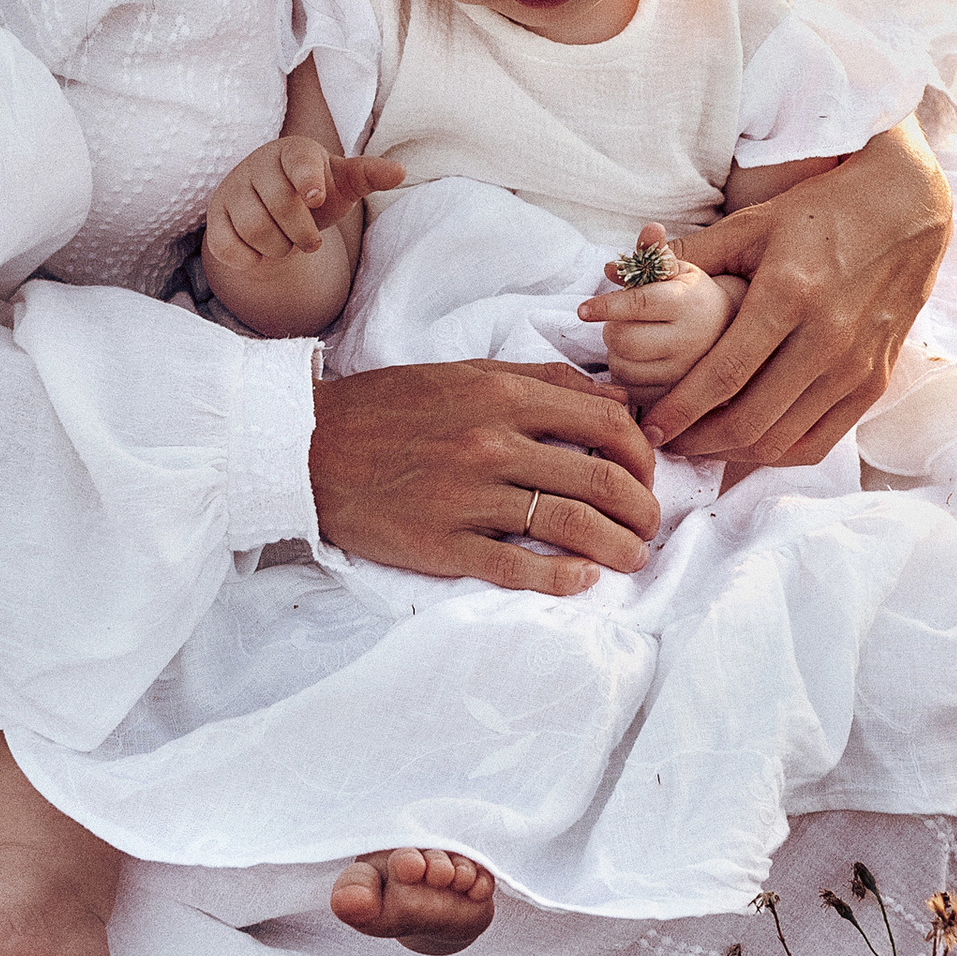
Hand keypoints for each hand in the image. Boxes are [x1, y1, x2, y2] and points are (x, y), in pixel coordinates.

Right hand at [204, 134, 402, 270]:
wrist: (275, 209)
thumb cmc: (315, 192)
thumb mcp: (343, 183)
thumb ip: (368, 175)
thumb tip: (399, 171)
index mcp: (294, 151)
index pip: (298, 162)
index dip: (307, 180)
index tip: (316, 197)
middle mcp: (258, 164)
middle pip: (280, 205)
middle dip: (302, 234)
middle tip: (311, 241)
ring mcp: (232, 190)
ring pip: (253, 229)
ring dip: (278, 248)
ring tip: (285, 243)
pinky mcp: (215, 218)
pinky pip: (227, 247)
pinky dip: (249, 258)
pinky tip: (260, 252)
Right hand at [310, 359, 660, 595]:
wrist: (306, 447)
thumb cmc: (389, 407)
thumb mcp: (466, 374)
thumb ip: (544, 382)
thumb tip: (617, 402)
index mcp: (503, 396)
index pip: (608, 424)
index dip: (643, 454)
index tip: (646, 474)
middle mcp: (492, 443)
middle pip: (601, 479)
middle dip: (642, 508)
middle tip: (649, 524)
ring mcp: (468, 497)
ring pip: (571, 526)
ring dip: (618, 547)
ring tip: (633, 557)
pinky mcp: (442, 544)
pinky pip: (517, 568)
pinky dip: (562, 579)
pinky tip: (582, 580)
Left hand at [578, 226, 739, 395]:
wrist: (735, 335)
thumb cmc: (695, 297)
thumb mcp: (679, 269)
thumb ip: (651, 255)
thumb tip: (623, 254)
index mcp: (689, 302)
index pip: (638, 305)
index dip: (605, 306)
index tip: (583, 310)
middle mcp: (692, 341)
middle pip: (623, 340)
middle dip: (612, 329)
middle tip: (622, 322)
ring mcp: (687, 375)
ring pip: (623, 369)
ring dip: (617, 355)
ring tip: (636, 341)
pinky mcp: (680, 398)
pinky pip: (632, 393)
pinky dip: (627, 378)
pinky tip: (642, 363)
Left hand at [641, 123, 953, 469]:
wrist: (906, 210)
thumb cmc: (821, 212)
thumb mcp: (753, 224)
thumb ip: (692, 258)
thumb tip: (620, 273)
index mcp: (788, 295)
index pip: (722, 375)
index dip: (679, 411)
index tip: (648, 427)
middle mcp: (825, 338)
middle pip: (749, 421)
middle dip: (696, 441)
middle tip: (664, 440)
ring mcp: (855, 366)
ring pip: (782, 440)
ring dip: (731, 453)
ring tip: (698, 443)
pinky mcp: (874, 383)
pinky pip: (819, 442)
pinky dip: (776, 454)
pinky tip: (746, 443)